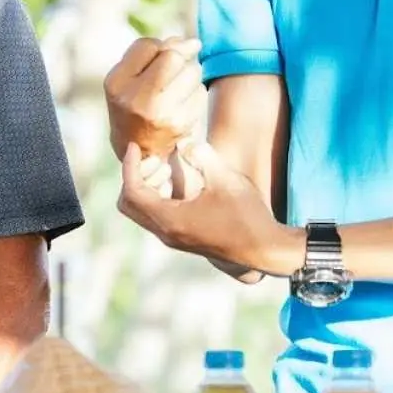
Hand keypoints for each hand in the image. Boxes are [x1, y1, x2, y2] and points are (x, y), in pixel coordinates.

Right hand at [103, 36, 206, 159]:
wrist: (139, 150)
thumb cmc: (133, 103)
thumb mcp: (126, 76)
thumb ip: (150, 51)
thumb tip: (192, 43)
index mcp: (118, 82)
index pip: (149, 45)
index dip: (158, 47)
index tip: (158, 57)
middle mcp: (137, 99)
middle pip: (174, 57)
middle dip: (178, 57)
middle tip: (172, 70)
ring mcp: (161, 114)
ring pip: (192, 72)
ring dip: (189, 74)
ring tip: (175, 88)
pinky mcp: (182, 124)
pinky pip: (200, 92)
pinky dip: (194, 93)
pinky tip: (182, 104)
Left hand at [119, 141, 302, 276]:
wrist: (264, 249)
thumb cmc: (247, 215)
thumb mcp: (226, 179)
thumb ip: (202, 156)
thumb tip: (184, 143)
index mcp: (171, 220)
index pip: (132, 192)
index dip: (130, 166)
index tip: (135, 146)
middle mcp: (166, 232)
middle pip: (129, 205)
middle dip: (135, 177)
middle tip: (156, 159)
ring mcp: (173, 237)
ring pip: (141, 211)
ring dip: (147, 186)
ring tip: (168, 168)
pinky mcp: (182, 238)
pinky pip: (156, 216)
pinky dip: (158, 196)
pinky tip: (180, 182)